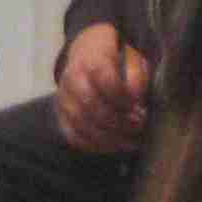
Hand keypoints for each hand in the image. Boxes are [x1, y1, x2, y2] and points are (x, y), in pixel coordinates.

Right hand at [52, 21, 152, 154]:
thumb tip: (136, 103)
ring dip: (109, 138)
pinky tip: (113, 146)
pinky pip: (73, 135)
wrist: (88, 54)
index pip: (103, 79)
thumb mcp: (134, 60)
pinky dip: (94, 145)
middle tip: (138, 128)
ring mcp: (64, 98)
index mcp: (92, 59)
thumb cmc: (118, 60)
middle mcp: (72, 78)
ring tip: (130, 142)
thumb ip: (137, 79)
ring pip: (80, 123)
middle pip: (90, 105)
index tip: (139, 108)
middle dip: (118, 122)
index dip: (122, 98)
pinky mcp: (62, 114)